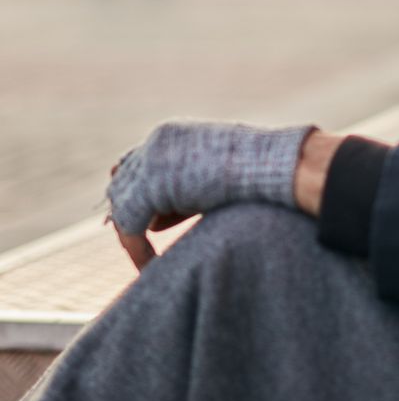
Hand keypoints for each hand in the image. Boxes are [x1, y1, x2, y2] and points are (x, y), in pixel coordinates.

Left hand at [107, 120, 314, 269]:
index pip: (134, 163)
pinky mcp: (151, 185)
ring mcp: (151, 160)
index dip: (135, 192)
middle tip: (137, 245)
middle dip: (130, 213)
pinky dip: (137, 249)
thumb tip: (152, 222)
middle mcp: (156, 141)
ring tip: (147, 260)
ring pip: (122, 204)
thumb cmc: (258, 172)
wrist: (274, 165)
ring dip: (133, 232)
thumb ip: (179, 195)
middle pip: (122, 183)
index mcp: (170, 134)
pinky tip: (150, 266)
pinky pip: (129, 225)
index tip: (143, 222)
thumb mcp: (210, 180)